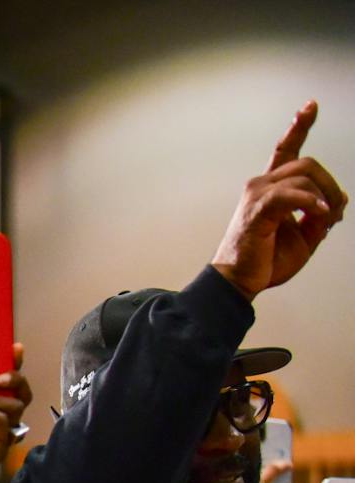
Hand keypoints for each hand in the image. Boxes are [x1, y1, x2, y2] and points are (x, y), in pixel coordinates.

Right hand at [212, 101, 346, 299]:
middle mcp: (261, 184)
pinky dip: (310, 203)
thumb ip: (320, 215)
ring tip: (325, 221)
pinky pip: (291, 194)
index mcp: (270, 188)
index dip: (299, 126)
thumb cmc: (265, 260)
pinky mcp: (258, 209)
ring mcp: (257, 195)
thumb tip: (337, 200)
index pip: (285, 150)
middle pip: (308, 163)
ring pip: (305, 176)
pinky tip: (318, 214)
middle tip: (333, 214)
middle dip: (331, 185)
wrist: (240, 282)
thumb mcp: (305, 236)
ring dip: (325, 198)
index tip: (310, 106)